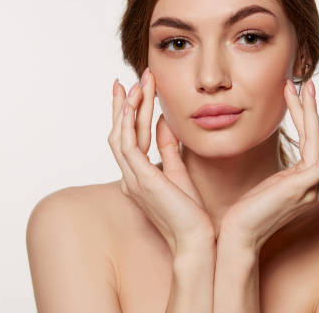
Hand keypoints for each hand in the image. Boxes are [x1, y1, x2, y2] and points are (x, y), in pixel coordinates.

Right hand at [108, 68, 214, 255]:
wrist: (198, 239)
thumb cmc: (190, 212)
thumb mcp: (178, 170)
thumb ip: (167, 146)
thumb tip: (164, 120)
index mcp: (138, 176)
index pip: (130, 138)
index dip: (131, 114)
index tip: (136, 90)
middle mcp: (129, 177)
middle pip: (120, 133)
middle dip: (124, 105)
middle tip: (128, 80)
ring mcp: (132, 179)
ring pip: (121, 135)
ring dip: (127, 108)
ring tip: (135, 83)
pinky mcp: (141, 179)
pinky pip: (128, 144)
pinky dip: (128, 122)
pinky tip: (133, 103)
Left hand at [219, 79, 318, 252]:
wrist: (239, 233)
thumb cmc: (251, 209)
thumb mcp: (273, 183)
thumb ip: (287, 171)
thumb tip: (289, 156)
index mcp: (311, 181)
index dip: (314, 115)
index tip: (307, 91)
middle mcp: (317, 184)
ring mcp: (313, 187)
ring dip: (316, 112)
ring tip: (309, 86)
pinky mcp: (302, 189)